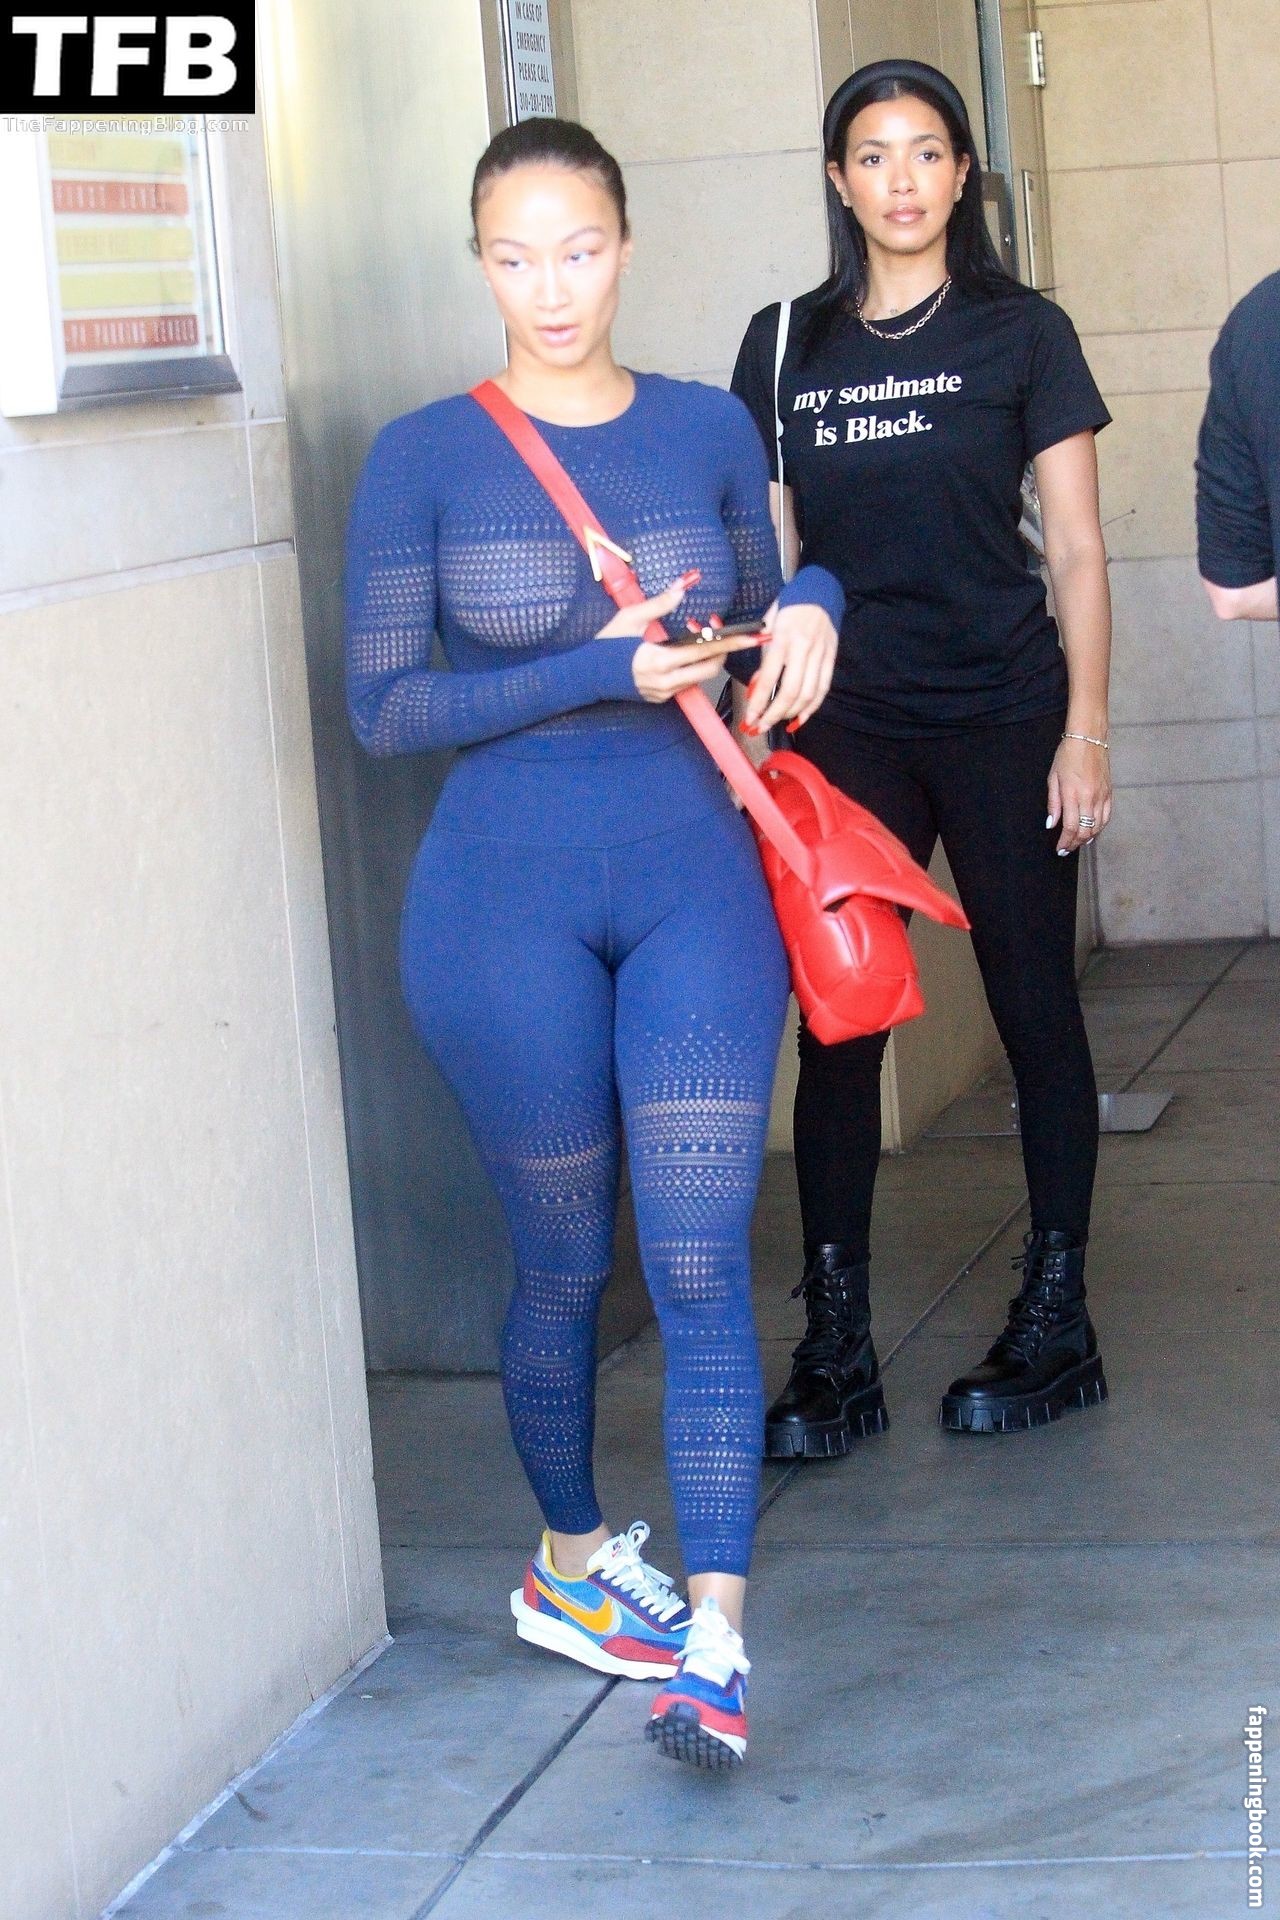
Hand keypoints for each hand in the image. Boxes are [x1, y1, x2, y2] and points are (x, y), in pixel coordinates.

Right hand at [598, 577, 755, 704]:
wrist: (587, 675)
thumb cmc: (606, 644)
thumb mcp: (631, 617)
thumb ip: (660, 603)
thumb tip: (683, 585)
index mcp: (659, 660)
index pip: (704, 650)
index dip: (730, 642)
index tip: (751, 638)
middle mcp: (664, 681)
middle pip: (709, 668)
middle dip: (723, 652)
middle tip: (728, 635)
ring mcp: (663, 693)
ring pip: (699, 678)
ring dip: (705, 659)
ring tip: (698, 640)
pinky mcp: (660, 698)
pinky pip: (684, 683)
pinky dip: (689, 668)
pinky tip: (681, 653)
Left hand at [740, 599, 836, 735]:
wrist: (820, 591)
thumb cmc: (789, 606)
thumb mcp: (768, 624)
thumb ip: (764, 654)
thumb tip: (759, 685)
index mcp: (783, 638)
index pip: (770, 677)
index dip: (759, 702)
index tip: (750, 717)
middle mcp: (803, 648)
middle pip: (790, 691)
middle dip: (774, 714)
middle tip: (761, 726)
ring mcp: (820, 654)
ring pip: (808, 694)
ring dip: (791, 714)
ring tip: (776, 723)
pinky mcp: (831, 658)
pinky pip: (823, 689)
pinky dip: (812, 707)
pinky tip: (799, 718)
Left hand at [1047, 736, 1112, 853]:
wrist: (1088, 738)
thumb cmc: (1067, 756)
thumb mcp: (1053, 778)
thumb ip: (1053, 803)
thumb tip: (1051, 824)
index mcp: (1073, 794)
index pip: (1071, 827)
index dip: (1065, 842)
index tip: (1060, 849)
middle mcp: (1089, 797)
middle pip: (1085, 831)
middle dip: (1075, 844)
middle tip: (1067, 849)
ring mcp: (1101, 796)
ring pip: (1097, 826)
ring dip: (1087, 838)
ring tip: (1077, 843)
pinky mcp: (1109, 793)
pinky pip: (1106, 816)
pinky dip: (1099, 827)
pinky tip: (1092, 832)